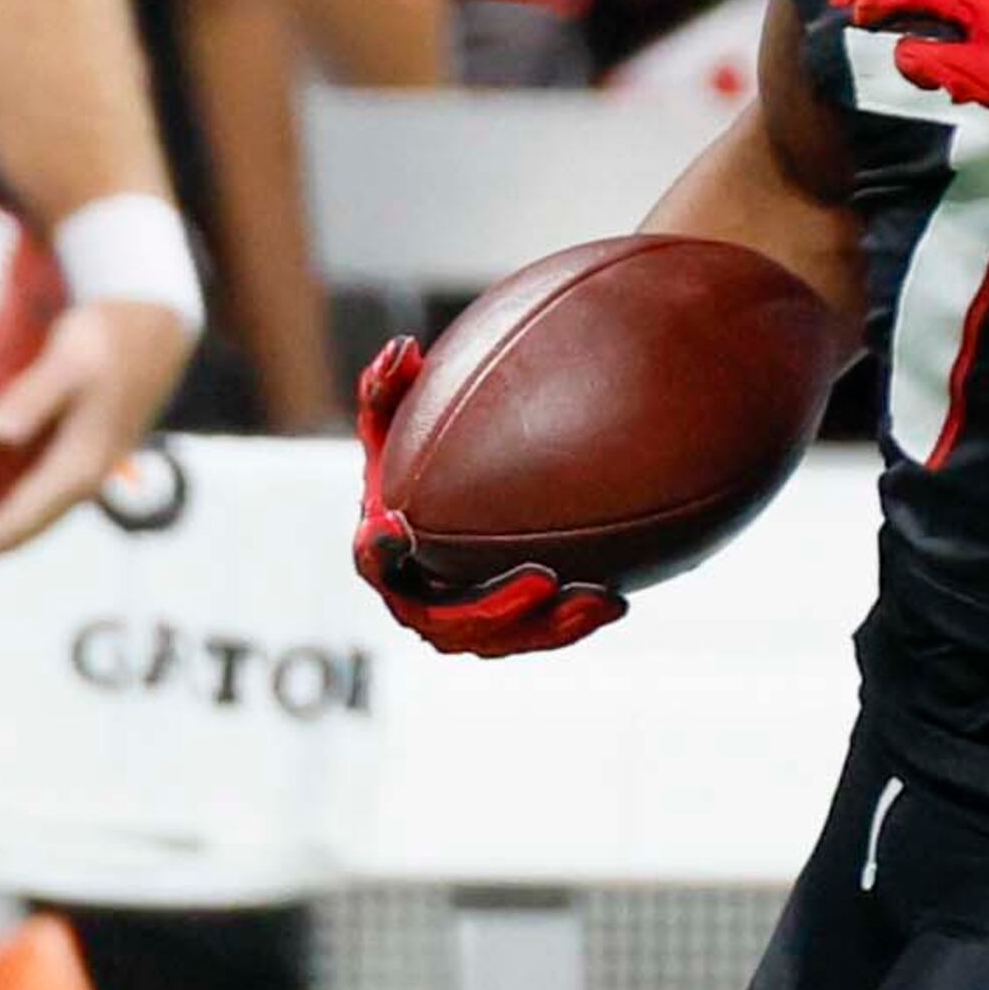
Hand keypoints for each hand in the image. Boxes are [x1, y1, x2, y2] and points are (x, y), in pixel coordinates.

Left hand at [0, 296, 199, 560]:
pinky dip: (11, 498)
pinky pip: (42, 489)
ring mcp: (91, 464)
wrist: (163, 321)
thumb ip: (36, 393)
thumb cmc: (112, 334)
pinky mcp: (90, 446)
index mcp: (80, 465)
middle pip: (26, 528)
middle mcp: (86, 475)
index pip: (19, 522)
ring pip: (36, 511)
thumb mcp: (72, 356)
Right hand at [348, 336, 625, 655]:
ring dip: (546, 627)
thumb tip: (402, 350)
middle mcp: (417, 595)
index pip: (372, 559)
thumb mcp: (399, 416)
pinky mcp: (504, 626)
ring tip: (596, 599)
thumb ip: (389, 386)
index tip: (398, 526)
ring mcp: (460, 619)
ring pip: (499, 640)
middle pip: (446, 623)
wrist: (457, 491)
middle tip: (542, 579)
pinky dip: (571, 623)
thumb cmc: (418, 453)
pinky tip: (617, 600)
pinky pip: (534, 634)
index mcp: (383, 549)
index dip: (381, 551)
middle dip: (493, 608)